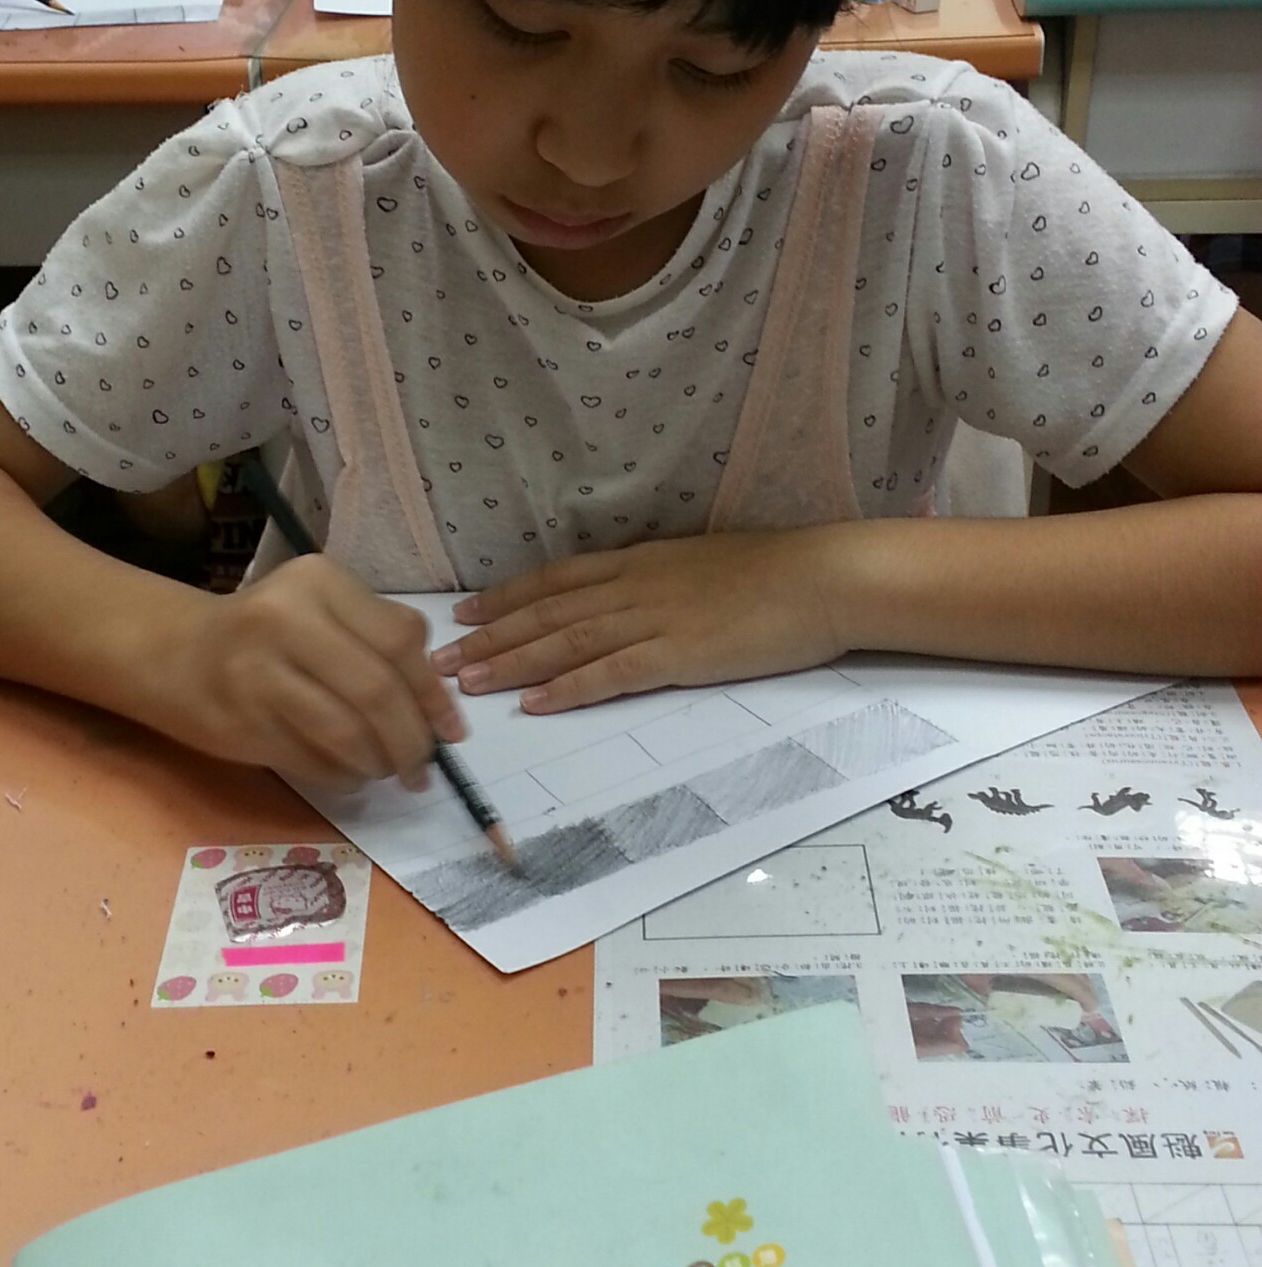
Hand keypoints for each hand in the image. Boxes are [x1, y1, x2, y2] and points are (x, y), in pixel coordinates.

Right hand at [156, 556, 463, 787]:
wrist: (176, 655)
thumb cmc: (266, 635)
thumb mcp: (321, 610)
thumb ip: (378, 641)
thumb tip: (439, 710)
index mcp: (318, 580)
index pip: (400, 639)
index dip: (432, 692)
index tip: (449, 729)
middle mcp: (286, 617)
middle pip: (378, 690)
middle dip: (411, 739)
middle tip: (421, 765)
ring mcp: (258, 672)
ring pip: (348, 732)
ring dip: (378, 762)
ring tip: (385, 769)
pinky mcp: (242, 722)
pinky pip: (314, 761)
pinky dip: (343, 775)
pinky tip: (347, 773)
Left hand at [432, 532, 848, 714]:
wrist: (825, 579)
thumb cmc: (776, 575)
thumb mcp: (702, 565)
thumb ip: (658, 582)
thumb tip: (625, 599)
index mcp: (641, 562)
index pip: (556, 580)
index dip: (505, 598)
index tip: (462, 613)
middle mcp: (636, 585)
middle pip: (547, 612)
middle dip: (489, 637)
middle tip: (440, 660)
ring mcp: (655, 619)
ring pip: (566, 642)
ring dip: (511, 662)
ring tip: (465, 683)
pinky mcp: (680, 655)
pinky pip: (612, 674)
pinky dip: (569, 688)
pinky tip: (535, 703)